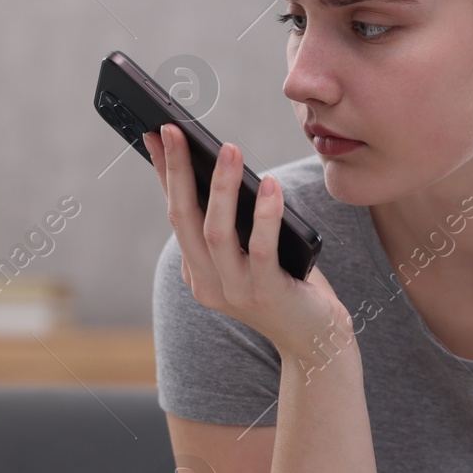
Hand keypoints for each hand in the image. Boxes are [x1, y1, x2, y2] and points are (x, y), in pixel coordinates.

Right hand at [142, 124, 351, 359]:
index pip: (176, 213)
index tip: (156, 134)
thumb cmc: (289, 285)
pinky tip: (270, 185)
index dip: (165, 173)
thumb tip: (226, 165)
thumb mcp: (253, 250)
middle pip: (184, 218)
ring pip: (216, 231)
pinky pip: (261, 249)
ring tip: (229, 149)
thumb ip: (238, 222)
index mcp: (198, 270)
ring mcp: (234, 292)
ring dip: (221, 187)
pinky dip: (264, 215)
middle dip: (178, 170)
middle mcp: (207, 282)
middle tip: (175, 129)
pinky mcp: (267, 296)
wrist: (316, 342)